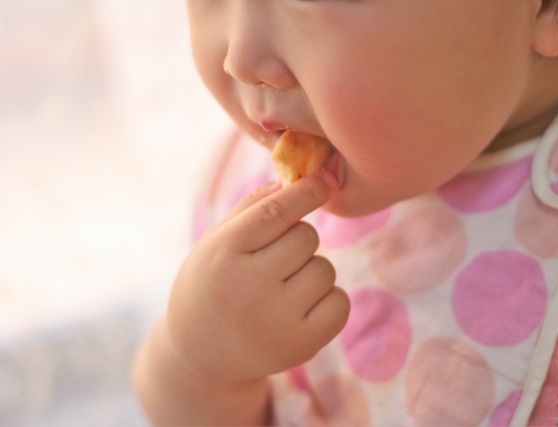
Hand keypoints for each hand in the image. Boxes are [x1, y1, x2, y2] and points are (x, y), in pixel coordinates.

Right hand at [165, 170, 349, 384]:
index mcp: (223, 253)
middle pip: (306, 237)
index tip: (324, 180)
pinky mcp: (299, 345)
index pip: (276, 211)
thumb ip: (253, 207)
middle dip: (299, 240)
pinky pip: (340, 303)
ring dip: (312, 270)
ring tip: (285, 288)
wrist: (201, 354)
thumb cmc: (212, 284)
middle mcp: (248, 286)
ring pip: (325, 268)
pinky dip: (330, 300)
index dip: (306, 191)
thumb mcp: (216, 241)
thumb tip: (298, 178)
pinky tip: (304, 307)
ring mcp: (275, 320)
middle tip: (277, 260)